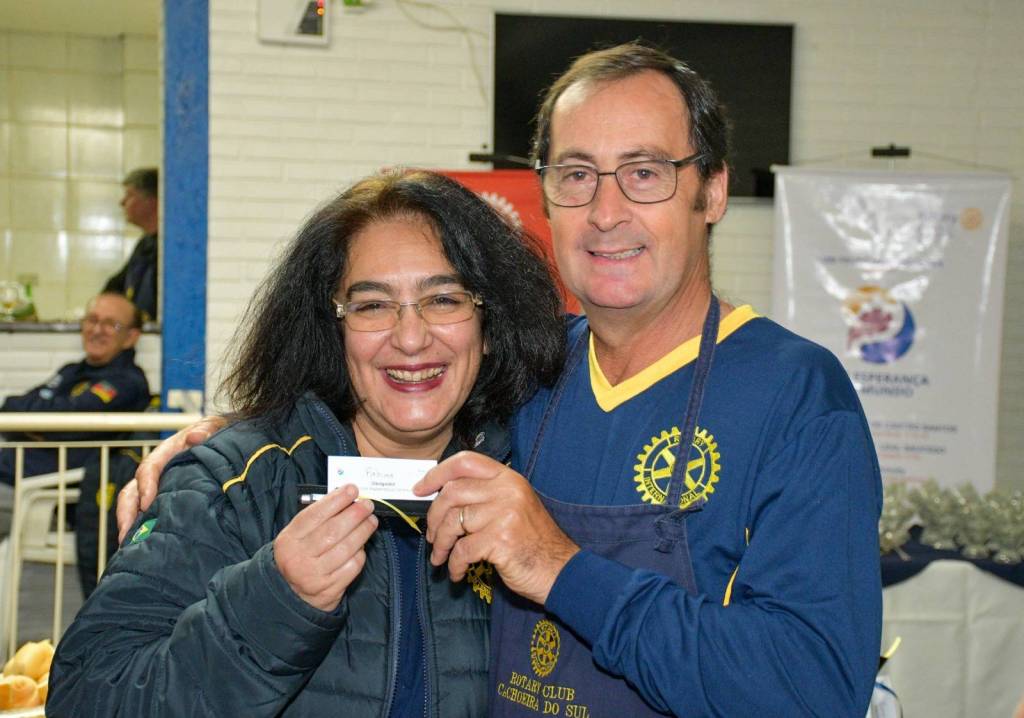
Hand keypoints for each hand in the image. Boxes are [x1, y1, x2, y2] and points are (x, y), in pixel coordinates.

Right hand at [116, 416, 226, 541]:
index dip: (146, 485)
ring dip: (128, 524)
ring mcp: (157, 485)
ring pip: (133, 505)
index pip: (149, 468)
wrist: (222, 440)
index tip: (147, 503)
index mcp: (167, 452)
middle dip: (126, 512)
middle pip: (132, 491)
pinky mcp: (163, 498)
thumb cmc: (216, 434)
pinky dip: (140, 527)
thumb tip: (195, 437)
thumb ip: (206, 429)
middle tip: (126, 535)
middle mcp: (157, 470)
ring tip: (127, 546)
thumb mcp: (214, 427)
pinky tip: (141, 546)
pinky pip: (146, 513)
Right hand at [273, 485, 377, 611]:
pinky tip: (362, 545)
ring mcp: (314, 575)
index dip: (336, 500)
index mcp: (289, 540)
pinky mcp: (329, 590)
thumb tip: (346, 498)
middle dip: (355, 515)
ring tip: (371, 521)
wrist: (291, 594)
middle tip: (367, 505)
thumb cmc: (300, 556)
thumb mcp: (297, 536)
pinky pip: (352, 566)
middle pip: (333, 531)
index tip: (352, 490)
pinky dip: (360, 553)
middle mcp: (299, 558)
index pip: (315, 515)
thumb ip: (317, 518)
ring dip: (363, 531)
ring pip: (346, 548)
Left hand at [414, 451, 578, 605]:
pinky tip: (457, 572)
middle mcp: (507, 490)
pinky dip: (454, 564)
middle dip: (433, 517)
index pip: (465, 462)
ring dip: (440, 544)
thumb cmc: (533, 542)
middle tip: (431, 535)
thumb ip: (485, 496)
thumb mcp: (513, 506)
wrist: (561, 570)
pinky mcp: (501, 539)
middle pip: (452, 493)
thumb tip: (442, 497)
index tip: (420, 488)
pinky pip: (462, 549)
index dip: (437, 473)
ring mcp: (505, 513)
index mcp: (509, 478)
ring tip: (440, 557)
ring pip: (452, 522)